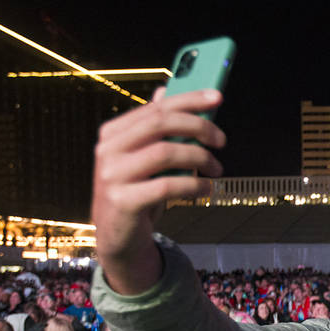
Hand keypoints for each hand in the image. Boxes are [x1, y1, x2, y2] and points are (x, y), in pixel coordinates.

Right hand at [91, 88, 226, 293]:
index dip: (189, 100)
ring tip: (217, 169)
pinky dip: (194, 186)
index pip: (156, 108)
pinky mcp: (122, 201)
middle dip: (199, 126)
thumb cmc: (138, 194)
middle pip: (161, 124)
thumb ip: (154, 129)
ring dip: (200, 158)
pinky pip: (167, 186)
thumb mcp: (145, 159)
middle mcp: (108, 151)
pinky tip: (206, 189)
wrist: (120, 238)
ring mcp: (112, 176)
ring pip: (166, 152)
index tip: (216, 97)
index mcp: (113, 134)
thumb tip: (165, 92)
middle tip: (222, 140)